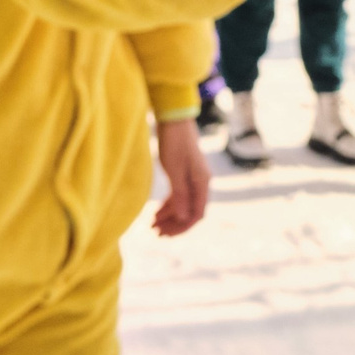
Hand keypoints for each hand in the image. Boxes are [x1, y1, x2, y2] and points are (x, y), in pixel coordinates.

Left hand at [152, 118, 209, 236]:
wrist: (173, 120)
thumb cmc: (175, 143)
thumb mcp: (175, 171)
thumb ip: (181, 195)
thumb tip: (185, 218)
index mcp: (202, 183)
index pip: (197, 214)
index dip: (182, 227)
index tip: (166, 234)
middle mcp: (200, 183)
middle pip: (190, 212)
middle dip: (174, 224)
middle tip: (156, 233)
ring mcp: (192, 179)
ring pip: (183, 204)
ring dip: (169, 216)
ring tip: (152, 225)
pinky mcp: (183, 174)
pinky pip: (178, 195)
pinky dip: (168, 205)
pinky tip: (156, 212)